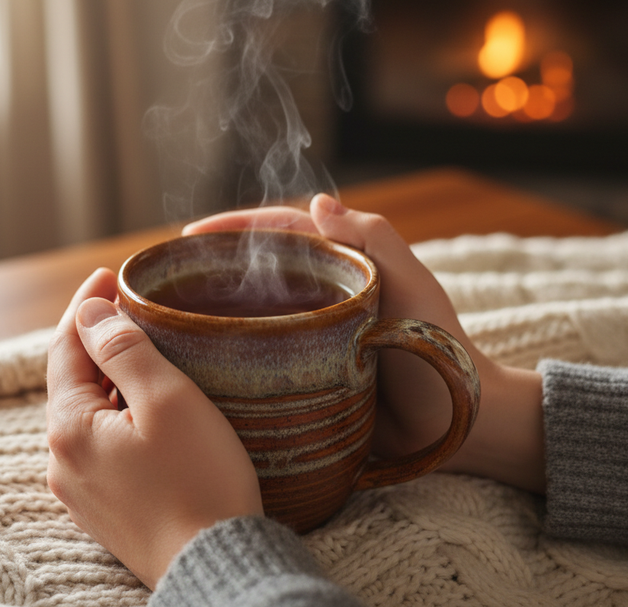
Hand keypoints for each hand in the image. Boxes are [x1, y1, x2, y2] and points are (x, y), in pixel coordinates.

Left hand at [46, 268, 263, 588]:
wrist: (215, 566)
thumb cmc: (200, 481)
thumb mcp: (169, 401)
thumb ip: (125, 351)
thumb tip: (92, 312)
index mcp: (71, 429)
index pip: (67, 348)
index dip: (87, 306)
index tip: (110, 275)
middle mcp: (64, 462)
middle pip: (73, 383)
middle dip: (98, 342)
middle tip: (132, 309)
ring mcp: (82, 491)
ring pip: (88, 416)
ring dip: (110, 381)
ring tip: (147, 356)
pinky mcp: (105, 511)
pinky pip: (102, 447)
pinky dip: (118, 417)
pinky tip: (148, 413)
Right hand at [185, 195, 545, 492]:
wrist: (460, 425)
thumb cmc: (442, 348)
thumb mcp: (412, 285)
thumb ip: (373, 239)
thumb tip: (317, 202)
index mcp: (341, 266)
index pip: (278, 233)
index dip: (233, 228)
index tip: (190, 236)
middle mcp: (319, 299)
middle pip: (256, 273)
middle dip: (212, 269)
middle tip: (166, 279)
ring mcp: (309, 339)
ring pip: (252, 316)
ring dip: (214, 311)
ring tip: (170, 317)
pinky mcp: (305, 380)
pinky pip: (261, 361)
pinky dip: (230, 355)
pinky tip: (199, 361)